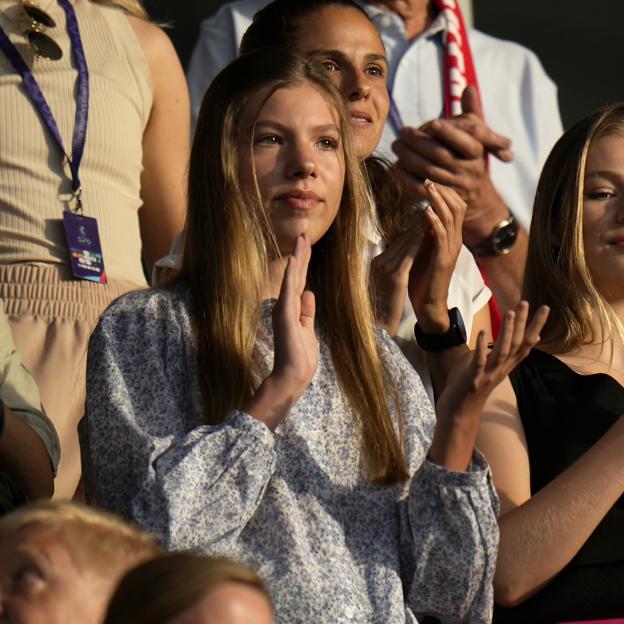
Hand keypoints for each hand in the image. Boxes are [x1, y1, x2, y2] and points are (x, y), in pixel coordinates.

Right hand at [271, 233, 317, 395]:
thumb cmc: (301, 356)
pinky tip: (295, 259)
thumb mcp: (308, 329)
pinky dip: (292, 273)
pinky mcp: (285, 314)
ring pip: (293, 277)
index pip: (300, 281)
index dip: (303, 263)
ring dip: (298, 257)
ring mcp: (285, 308)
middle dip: (301, 254)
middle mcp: (286, 305)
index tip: (306, 245)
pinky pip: (289, 289)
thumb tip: (309, 292)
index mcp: (293, 309)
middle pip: (296, 274)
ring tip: (302, 238)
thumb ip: (307, 311)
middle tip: (304, 233)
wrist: (293, 375)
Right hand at [370, 214, 427, 336]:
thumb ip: (394, 265)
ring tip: (433, 215)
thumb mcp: (387, 280)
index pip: (398, 241)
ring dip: (420, 228)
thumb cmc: (384, 304)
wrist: (378, 323)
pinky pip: (408, 255)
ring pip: (405, 243)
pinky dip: (417, 242)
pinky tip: (427, 233)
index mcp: (378, 262)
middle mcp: (380, 262)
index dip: (414, 229)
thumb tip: (407, 253)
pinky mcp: (394, 277)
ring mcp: (386, 268)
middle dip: (418, 224)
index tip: (427, 217)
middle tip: (432, 208)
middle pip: (402, 239)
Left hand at [391, 86, 511, 243]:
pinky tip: (394, 167)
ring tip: (396, 145)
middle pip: (442, 156)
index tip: (433, 123)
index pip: (466, 143)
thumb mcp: (478, 137)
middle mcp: (467, 172)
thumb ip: (472, 112)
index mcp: (477, 154)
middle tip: (402, 132)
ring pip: (429, 172)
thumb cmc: (472, 159)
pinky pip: (419, 189)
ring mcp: (452, 188)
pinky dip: (405, 178)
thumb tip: (469, 86)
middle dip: (420, 143)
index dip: (450, 133)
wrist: (476, 198)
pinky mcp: (438, 201)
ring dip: (409, 158)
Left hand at [407, 181, 465, 332]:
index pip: (456, 206)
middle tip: (429, 179)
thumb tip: (422, 213)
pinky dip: (434, 221)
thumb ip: (427, 233)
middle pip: (457, 207)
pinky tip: (425, 211)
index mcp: (452, 237)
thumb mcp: (425, 250)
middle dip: (443, 191)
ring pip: (450, 217)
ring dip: (438, 200)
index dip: (446, 192)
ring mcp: (451, 249)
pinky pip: (441, 235)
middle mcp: (456, 240)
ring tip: (428, 187)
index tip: (430, 181)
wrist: (428, 304)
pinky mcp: (443, 259)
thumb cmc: (424, 278)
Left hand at [429, 302, 549, 469]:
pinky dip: (482, 348)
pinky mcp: (472, 379)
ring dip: (507, 332)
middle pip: (517, 344)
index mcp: (505, 365)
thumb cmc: (470, 386)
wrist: (458, 413)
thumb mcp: (486, 366)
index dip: (536, 326)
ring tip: (510, 312)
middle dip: (523, 323)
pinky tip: (484, 332)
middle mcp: (501, 369)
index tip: (545, 307)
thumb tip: (499, 339)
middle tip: (528, 302)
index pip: (526, 343)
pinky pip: (479, 362)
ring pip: (502, 351)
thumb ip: (497, 353)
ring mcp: (488, 375)